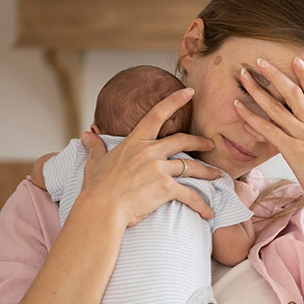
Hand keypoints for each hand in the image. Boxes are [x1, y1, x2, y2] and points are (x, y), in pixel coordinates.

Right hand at [78, 88, 221, 227]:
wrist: (101, 209)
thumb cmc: (96, 188)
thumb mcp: (94, 163)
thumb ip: (95, 147)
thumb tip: (86, 135)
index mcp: (135, 142)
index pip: (157, 114)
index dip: (175, 100)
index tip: (190, 91)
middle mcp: (150, 151)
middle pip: (183, 141)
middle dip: (200, 142)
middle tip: (211, 144)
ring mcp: (159, 168)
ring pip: (191, 167)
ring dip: (207, 172)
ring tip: (217, 176)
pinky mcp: (165, 187)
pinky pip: (190, 195)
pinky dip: (201, 204)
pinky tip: (208, 212)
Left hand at [234, 57, 303, 208]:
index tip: (296, 59)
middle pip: (293, 93)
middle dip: (275, 74)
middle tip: (260, 60)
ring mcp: (303, 136)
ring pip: (277, 107)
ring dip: (258, 89)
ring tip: (244, 76)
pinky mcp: (292, 149)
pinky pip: (268, 129)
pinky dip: (252, 116)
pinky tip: (239, 107)